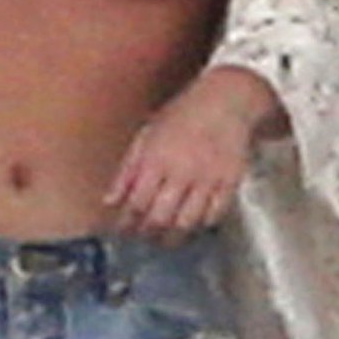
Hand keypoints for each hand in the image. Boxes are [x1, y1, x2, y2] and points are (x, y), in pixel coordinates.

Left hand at [103, 65, 283, 239]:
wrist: (225, 101)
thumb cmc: (182, 115)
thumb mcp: (146, 135)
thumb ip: (126, 170)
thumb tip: (109, 200)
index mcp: (156, 158)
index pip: (136, 202)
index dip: (127, 222)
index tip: (123, 230)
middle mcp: (181, 171)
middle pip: (160, 218)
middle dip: (148, 233)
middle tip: (144, 237)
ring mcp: (207, 179)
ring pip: (187, 223)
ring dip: (173, 236)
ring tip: (166, 237)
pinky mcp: (229, 183)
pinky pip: (213, 216)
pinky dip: (200, 225)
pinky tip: (192, 223)